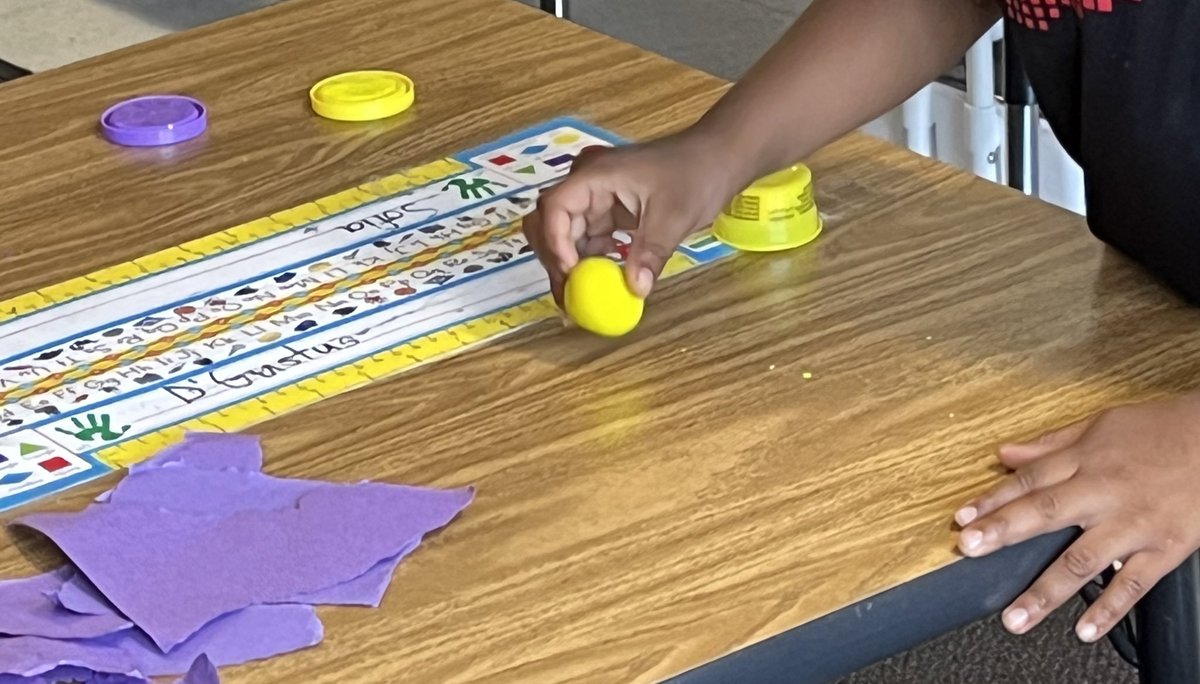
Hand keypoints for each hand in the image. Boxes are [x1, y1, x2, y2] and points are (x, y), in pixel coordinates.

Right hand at [522, 131, 740, 304]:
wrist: (719, 157)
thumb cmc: (697, 174)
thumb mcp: (674, 216)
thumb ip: (651, 253)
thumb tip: (635, 290)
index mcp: (595, 175)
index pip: (555, 207)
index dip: (556, 243)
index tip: (572, 274)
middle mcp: (587, 183)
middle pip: (549, 222)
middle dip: (554, 259)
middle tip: (568, 296)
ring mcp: (595, 196)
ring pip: (564, 234)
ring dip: (569, 265)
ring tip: (579, 299)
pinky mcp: (607, 209)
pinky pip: (586, 238)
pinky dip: (588, 261)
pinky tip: (600, 281)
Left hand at [955, 392, 1199, 641]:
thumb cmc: (1161, 431)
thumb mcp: (1100, 426)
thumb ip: (1050, 445)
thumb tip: (1005, 453)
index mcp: (1085, 462)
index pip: (1028, 482)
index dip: (991, 501)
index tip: (961, 519)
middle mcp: (1104, 493)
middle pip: (1045, 512)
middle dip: (1003, 532)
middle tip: (969, 550)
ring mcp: (1133, 524)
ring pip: (1083, 560)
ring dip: (1046, 590)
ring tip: (1016, 617)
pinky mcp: (1165, 548)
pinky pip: (1133, 583)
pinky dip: (1109, 608)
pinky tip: (1084, 628)